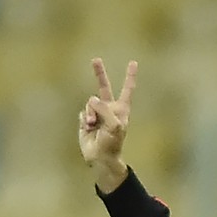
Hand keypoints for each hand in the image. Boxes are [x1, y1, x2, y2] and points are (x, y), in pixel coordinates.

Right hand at [78, 57, 136, 191]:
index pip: (127, 89)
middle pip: (104, 87)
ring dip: (90, 114)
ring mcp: (98, 113)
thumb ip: (105, 109)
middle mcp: (109, 108)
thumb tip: (93, 99)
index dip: (129, 76)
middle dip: (99, 73)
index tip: (133, 62)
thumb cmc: (112, 142)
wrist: (101, 157)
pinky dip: (85, 120)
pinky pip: (82, 113)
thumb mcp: (114, 125)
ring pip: (89, 103)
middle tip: (95, 59)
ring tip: (94, 126)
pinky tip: (89, 128)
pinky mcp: (87, 119)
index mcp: (121, 109)